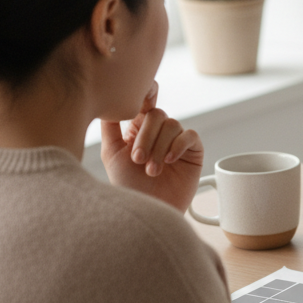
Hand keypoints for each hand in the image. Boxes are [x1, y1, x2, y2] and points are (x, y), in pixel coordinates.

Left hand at [100, 82, 203, 212]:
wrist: (148, 208)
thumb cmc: (128, 184)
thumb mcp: (111, 153)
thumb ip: (110, 126)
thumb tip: (109, 100)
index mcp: (138, 127)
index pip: (145, 102)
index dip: (145, 95)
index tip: (141, 100)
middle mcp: (159, 131)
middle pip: (157, 115)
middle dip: (146, 137)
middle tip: (138, 160)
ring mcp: (176, 140)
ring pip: (172, 125)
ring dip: (159, 147)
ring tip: (152, 170)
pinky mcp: (193, 151)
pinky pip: (190, 136)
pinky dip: (178, 146)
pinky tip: (169, 160)